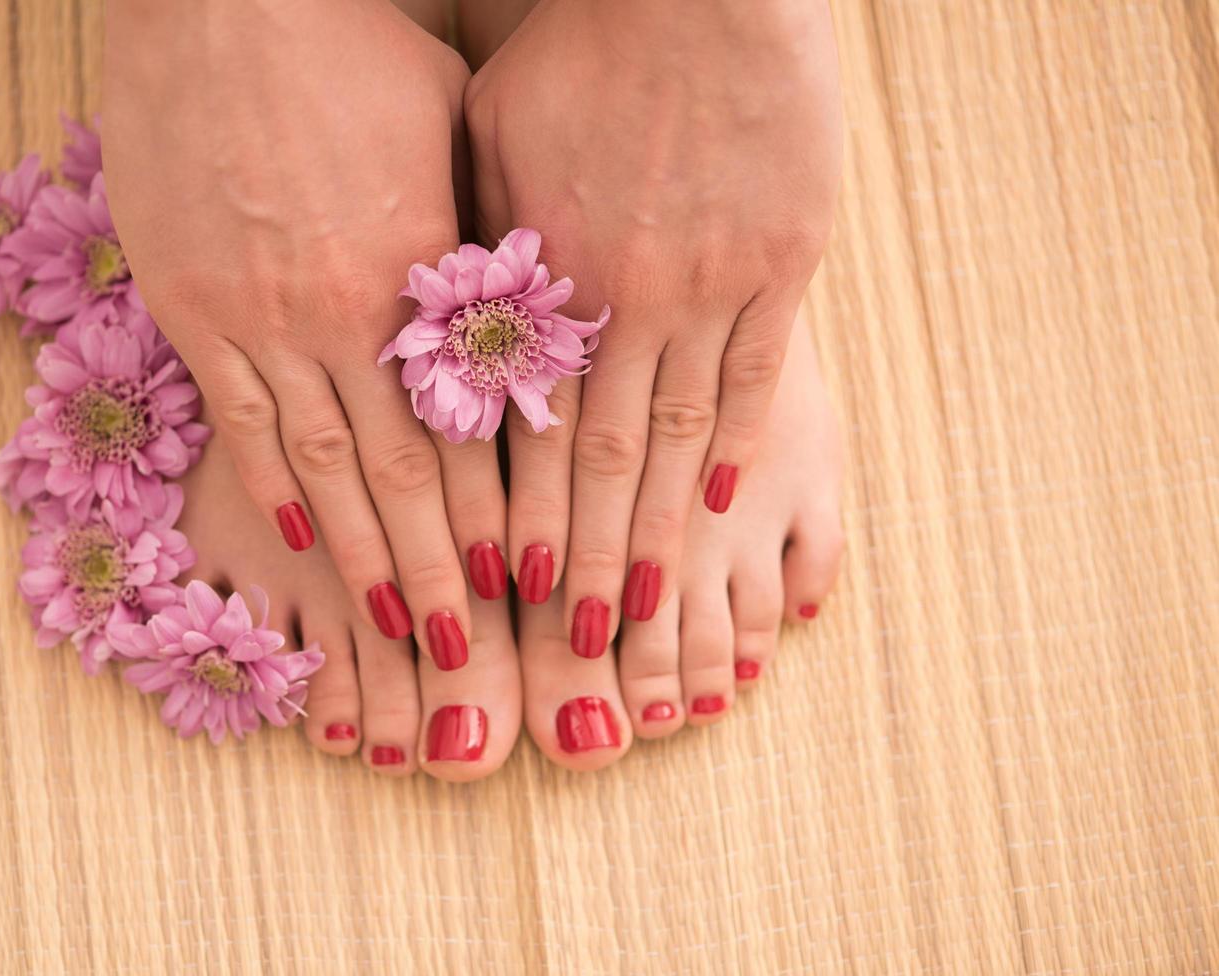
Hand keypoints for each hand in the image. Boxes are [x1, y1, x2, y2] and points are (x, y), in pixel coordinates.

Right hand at [103, 0, 504, 665]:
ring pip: (322, 469)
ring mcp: (258, 316)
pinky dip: (273, 489)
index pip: (468, 430)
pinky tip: (297, 546)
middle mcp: (343, 315)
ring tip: (391, 633)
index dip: (495, 517)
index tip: (522, 584)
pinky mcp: (188, 304)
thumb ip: (473, 234)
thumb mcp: (450, 133)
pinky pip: (240, 418)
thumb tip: (508, 307)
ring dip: (360, 560)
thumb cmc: (355, 45)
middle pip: (401, 475)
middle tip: (464, 656)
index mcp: (421, 274)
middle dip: (436, 572)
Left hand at [464, 0, 840, 651]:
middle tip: (568, 644)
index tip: (501, 594)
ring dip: (653, 533)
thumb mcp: (496, 139)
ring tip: (639, 616)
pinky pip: (757, 373)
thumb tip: (463, 329)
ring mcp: (712, 283)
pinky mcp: (784, 257)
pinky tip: (716, 510)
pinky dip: (734, 447)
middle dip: (579, 558)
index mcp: (547, 274)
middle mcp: (625, 298)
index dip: (515, 519)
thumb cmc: (578, 45)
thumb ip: (486, 245)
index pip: (524, 431)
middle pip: (597, 458)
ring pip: (676, 437)